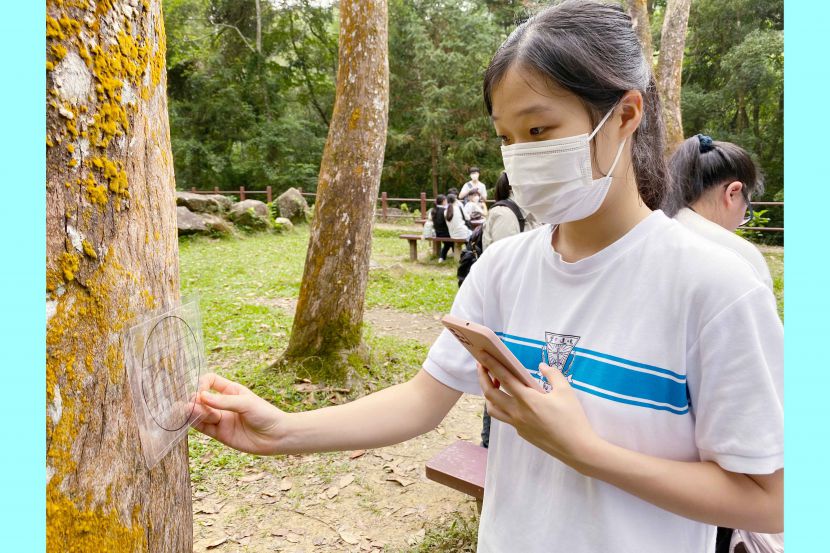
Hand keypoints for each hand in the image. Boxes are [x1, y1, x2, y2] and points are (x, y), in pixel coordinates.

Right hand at [191, 373, 285, 454]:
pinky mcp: (220, 434)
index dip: (203, 383)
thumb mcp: (246, 403)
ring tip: (187, 410)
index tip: (202, 391)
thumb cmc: (266, 415)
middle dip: (195, 400)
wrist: (277, 436)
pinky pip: (204, 428)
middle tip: (193, 404)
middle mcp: (224, 404)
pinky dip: (194, 424)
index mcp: (231, 391)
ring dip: (192, 411)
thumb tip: (201, 396)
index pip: (211, 381)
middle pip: (203, 398)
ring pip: (201, 413)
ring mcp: (222, 419)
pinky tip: (188, 419)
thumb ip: (224, 401)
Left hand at [476, 353, 603, 470]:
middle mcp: (517, 413)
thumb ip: (553, 375)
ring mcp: (517, 425)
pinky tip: (513, 400)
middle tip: (482, 366)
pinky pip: (505, 418)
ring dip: (489, 395)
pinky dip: (503, 406)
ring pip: (493, 409)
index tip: (482, 354)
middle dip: (482, 378)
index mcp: (527, 399)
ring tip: (494, 384)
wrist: (577, 449)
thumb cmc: (573, 419)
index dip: (491, 364)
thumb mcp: (566, 391)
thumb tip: (542, 366)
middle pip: (490, 394)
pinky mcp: (522, 433)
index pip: (504, 378)